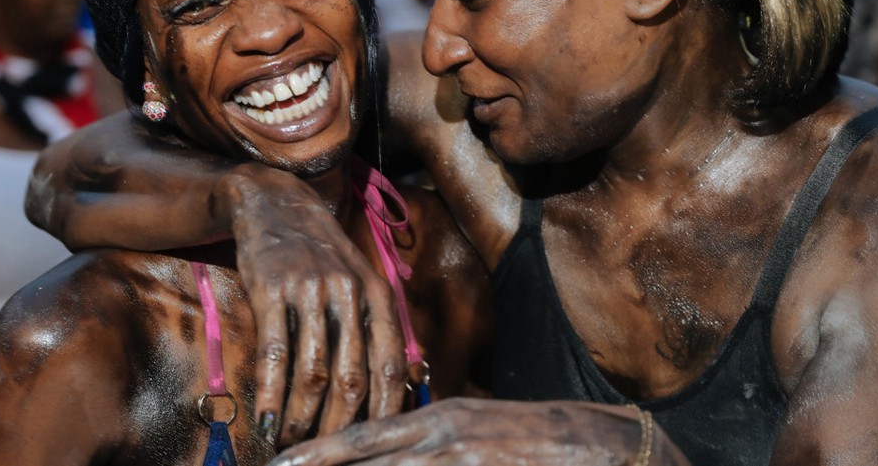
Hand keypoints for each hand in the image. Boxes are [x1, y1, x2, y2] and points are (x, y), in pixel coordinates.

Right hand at [223, 164, 406, 446]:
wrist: (274, 202)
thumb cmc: (320, 254)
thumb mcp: (358, 281)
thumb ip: (372, 328)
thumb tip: (388, 391)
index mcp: (377, 295)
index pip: (390, 367)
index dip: (384, 413)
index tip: (374, 446)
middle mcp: (349, 293)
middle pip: (353, 379)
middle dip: (341, 428)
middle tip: (329, 455)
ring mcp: (310, 291)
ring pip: (314, 373)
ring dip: (301, 419)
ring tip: (292, 446)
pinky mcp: (272, 289)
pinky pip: (275, 353)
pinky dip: (270, 394)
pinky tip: (265, 421)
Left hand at [268, 397, 690, 464]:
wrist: (598, 444)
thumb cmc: (536, 436)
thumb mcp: (478, 425)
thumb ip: (435, 435)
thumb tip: (399, 445)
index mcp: (438, 417)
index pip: (363, 435)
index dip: (317, 453)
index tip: (279, 465)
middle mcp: (441, 437)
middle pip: (364, 460)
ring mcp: (461, 463)